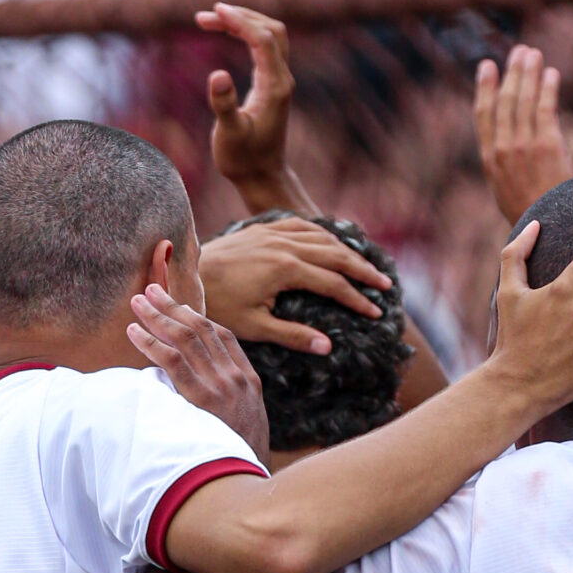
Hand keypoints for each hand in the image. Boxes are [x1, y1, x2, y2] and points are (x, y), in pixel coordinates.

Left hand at [127, 285, 270, 454]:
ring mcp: (220, 386)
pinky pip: (172, 361)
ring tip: (137, 303)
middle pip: (202, 329)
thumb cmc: (243, 463)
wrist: (251, 483)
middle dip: (174, 307)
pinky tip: (134, 332)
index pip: (223, 337)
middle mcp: (235, 377)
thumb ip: (230, 410)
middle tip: (151, 291)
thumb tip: (208, 407)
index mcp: (248, 381)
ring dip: (157, 317)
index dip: (198, 318)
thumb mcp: (248, 430)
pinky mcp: (202, 398)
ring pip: (185, 338)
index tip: (179, 307)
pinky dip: (150, 343)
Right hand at [197, 5, 299, 208]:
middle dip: (241, 16)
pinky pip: (263, 47)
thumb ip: (224, 106)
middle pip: (270, 29)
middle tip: (207, 16)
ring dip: (243, 22)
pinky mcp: (272, 84)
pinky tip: (225, 33)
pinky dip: (245, 34)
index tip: (215, 12)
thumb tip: (217, 75)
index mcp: (275, 87)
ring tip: (210, 20)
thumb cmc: (243, 161)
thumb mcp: (229, 136)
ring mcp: (279, 80)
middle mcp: (282, 79)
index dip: (240, 22)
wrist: (261, 178)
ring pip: (269, 35)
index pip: (262, 39)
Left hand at [199, 219, 391, 354]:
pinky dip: (323, 233)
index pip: (333, 284)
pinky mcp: (264, 228)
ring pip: (323, 236)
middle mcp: (284, 245)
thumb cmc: (218, 305)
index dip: (357, 299)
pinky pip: (303, 225)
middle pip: (336, 254)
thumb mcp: (254, 327)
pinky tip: (332, 243)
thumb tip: (328, 348)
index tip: (375, 313)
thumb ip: (292, 335)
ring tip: (365, 266)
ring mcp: (274, 232)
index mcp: (285, 269)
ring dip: (347, 250)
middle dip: (363, 271)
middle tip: (384, 286)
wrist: (187, 274)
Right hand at [474, 44, 572, 224]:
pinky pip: (545, 108)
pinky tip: (552, 74)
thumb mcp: (507, 191)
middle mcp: (503, 151)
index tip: (487, 66)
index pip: (483, 116)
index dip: (485, 88)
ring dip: (529, 73)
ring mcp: (524, 147)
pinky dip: (548, 88)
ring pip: (523, 100)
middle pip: (504, 102)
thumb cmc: (530, 213)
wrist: (547, 231)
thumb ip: (505, 165)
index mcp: (490, 161)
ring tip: (534, 54)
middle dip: (512, 73)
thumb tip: (507, 145)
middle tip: (519, 52)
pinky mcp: (547, 145)